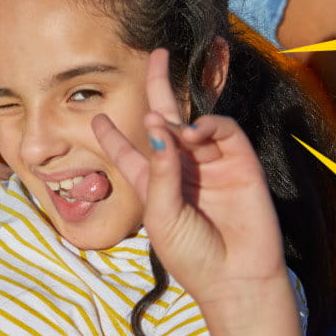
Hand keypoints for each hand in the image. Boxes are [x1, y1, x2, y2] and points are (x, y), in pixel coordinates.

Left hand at [89, 49, 287, 299]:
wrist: (237, 279)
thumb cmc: (191, 255)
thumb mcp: (161, 215)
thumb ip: (157, 170)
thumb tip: (157, 125)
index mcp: (153, 185)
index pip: (129, 152)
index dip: (113, 135)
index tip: (95, 117)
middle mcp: (181, 169)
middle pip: (166, 121)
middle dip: (159, 88)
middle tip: (157, 56)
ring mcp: (212, 164)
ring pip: (192, 124)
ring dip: (178, 118)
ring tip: (170, 128)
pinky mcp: (240, 163)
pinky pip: (222, 131)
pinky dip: (207, 124)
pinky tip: (193, 132)